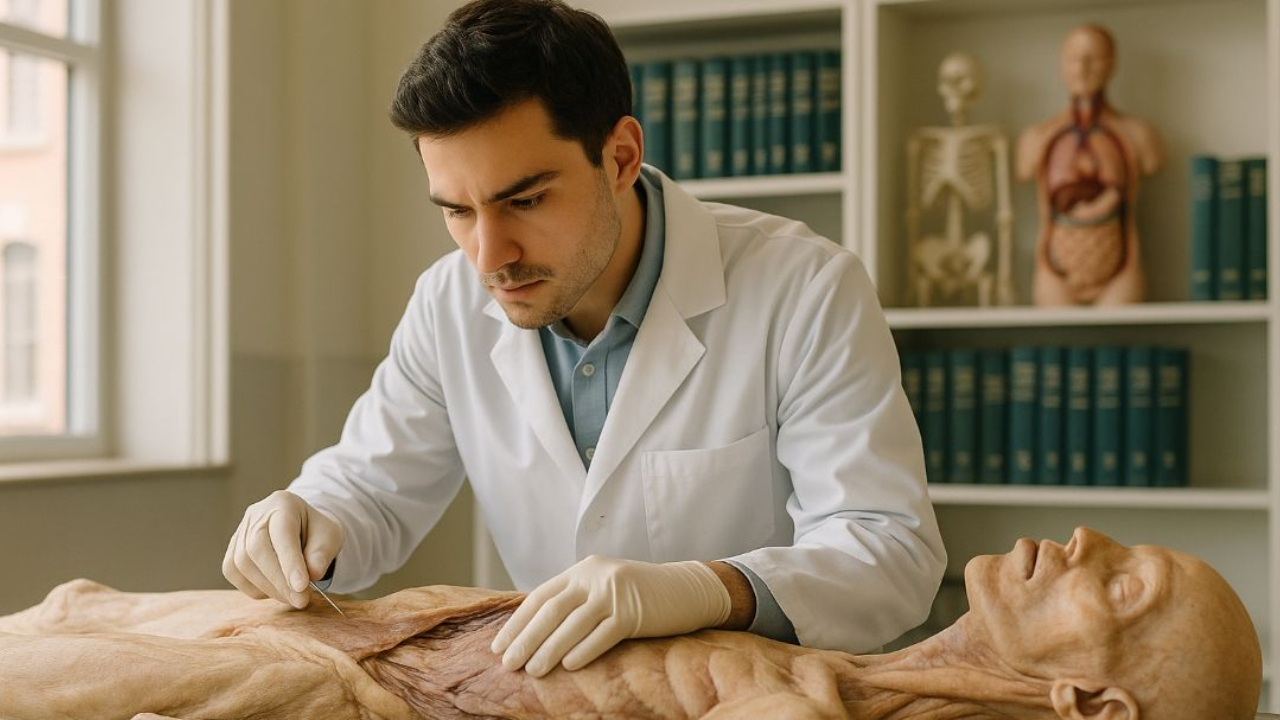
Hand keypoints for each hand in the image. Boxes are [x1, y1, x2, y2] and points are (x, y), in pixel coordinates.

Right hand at [222, 490, 343, 608]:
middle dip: (279, 580)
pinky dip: (255, 588)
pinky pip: (234, 573)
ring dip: (269, 588)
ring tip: (293, 597)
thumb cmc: (316, 532)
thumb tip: (312, 574)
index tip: (302, 587)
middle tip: (301, 599)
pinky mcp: (232, 550)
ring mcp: (240, 531)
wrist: (301, 528)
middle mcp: (256, 515)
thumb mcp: (330, 537)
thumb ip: (322, 554)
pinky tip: (275, 591)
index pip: (282, 533)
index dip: (290, 562)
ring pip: (243, 564)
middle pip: (257, 549)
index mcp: (283, 503)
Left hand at [491, 555, 730, 676]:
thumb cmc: (642, 595)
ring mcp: (615, 593)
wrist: (688, 589)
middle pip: (551, 611)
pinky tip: (568, 666)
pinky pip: (603, 635)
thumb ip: (575, 601)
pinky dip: (583, 651)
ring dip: (549, 650)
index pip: (540, 597)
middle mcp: (595, 577)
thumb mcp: (604, 588)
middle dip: (526, 639)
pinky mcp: (635, 612)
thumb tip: (535, 633)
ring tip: (533, 671)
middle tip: (508, 664)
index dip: (517, 623)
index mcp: (583, 570)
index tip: (498, 646)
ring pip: (572, 625)